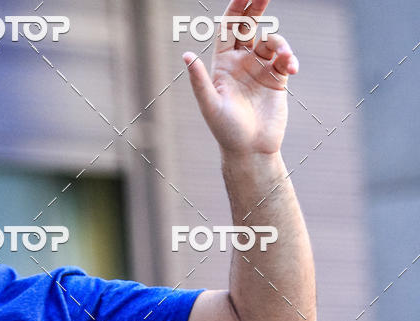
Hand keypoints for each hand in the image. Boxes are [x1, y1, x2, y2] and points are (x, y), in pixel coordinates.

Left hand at [183, 0, 297, 156]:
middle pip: (250, 26)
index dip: (236, 9)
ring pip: (271, 42)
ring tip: (286, 58)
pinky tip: (291, 68)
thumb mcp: (211, 105)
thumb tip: (186, 55)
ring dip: (280, 44)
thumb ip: (199, 81)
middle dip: (257, 8)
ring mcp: (260, 69)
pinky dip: (289, 59)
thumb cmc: (227, 131)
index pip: (228, 28)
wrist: (251, 150)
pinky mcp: (277, 79)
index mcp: (223, 64)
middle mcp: (241, 62)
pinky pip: (284, 59)